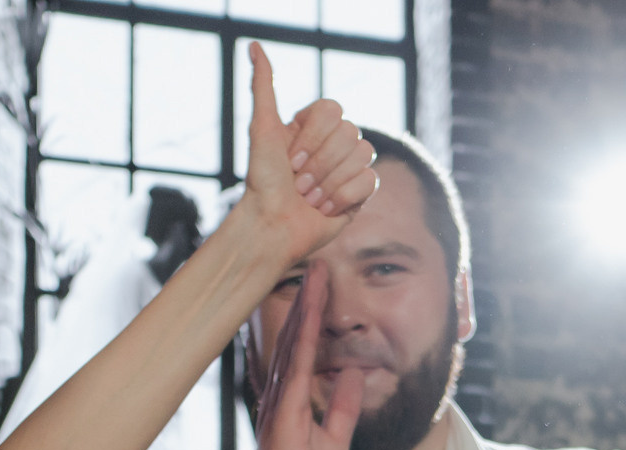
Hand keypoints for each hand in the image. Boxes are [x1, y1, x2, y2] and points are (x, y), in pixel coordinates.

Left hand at [229, 44, 378, 270]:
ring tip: (309, 198)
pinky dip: (344, 197)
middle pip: (350, 133)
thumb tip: (254, 47)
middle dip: (320, 164)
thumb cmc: (263, 181)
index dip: (313, 139)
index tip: (289, 159)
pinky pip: (371, 180)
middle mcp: (332, 143)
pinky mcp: (360, 194)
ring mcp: (348, 167)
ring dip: (330, 182)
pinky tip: (324, 208)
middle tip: (297, 184)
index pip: (334, 111)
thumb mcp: (261, 128)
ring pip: (363, 155)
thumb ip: (262, 86)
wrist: (271, 226)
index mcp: (313, 125)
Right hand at [249, 262, 362, 449]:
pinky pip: (294, 371)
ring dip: (304, 311)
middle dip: (306, 302)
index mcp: (292, 406)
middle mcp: (281, 401)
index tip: (323, 288)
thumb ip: (341, 408)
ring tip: (315, 275)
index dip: (313, 319)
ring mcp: (279, 408)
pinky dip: (300, 341)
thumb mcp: (336, 442)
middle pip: (293, 341)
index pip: (303, 353)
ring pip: (292, 347)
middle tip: (318, 264)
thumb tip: (351, 374)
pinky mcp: (283, 419)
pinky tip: (308, 316)